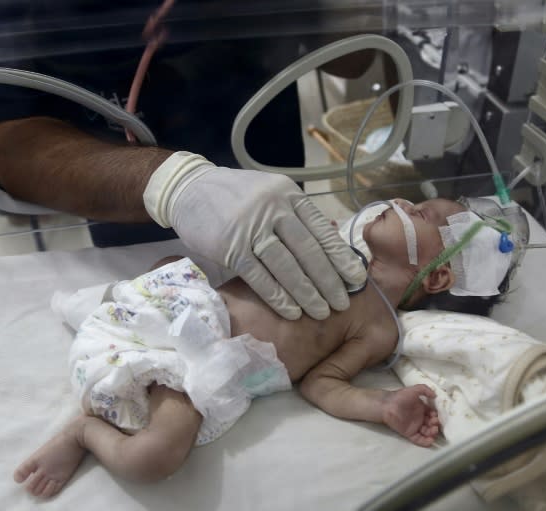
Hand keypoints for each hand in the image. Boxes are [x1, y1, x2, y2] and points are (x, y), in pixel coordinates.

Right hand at [144, 153, 366, 319]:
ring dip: (306, 293)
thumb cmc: (237, 197)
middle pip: (308, 251)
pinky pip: (259, 276)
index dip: (341, 258)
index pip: (321, 231)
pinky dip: (278, 296)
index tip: (357, 280)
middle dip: (329, 281)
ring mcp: (251, 227)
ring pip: (287, 266)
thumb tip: (333, 241)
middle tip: (343, 302)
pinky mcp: (231, 246)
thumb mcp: (271, 195)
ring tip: (321, 312)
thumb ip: (298, 216)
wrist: (189, 189)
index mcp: (289, 195)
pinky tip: (292, 311)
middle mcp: (274, 208)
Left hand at [382, 385, 440, 446]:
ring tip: (433, 430)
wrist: (387, 405)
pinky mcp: (409, 433)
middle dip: (435, 424)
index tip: (435, 416)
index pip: (432, 414)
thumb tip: (435, 395)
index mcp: (421, 409)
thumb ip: (425, 389)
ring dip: (432, 433)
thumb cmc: (400, 397)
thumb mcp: (414, 389)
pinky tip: (431, 440)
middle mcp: (419, 418)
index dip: (435, 416)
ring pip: (426, 432)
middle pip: (431, 424)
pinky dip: (425, 442)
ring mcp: (414, 426)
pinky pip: (419, 439)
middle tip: (434, 423)